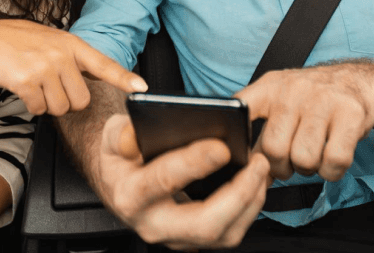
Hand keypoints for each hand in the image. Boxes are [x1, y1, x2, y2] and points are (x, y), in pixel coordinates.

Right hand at [0, 20, 147, 115]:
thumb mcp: (53, 41)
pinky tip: (23, 89)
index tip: (142, 88)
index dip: (124, 78)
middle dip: (67, 102)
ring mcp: (45, 67)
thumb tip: (103, 76)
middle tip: (51, 87)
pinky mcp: (27, 81)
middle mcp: (62, 55)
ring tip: (35, 85)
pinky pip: (39, 109)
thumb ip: (77, 58)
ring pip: (61, 109)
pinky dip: (32, 106)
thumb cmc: (21, 43)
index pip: (104, 64)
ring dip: (47, 105)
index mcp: (72, 45)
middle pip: (81, 101)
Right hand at [96, 114, 269, 250]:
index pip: (164, 181)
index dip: (194, 163)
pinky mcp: (193, 239)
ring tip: (261, 169)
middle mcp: (152, 224)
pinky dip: (248, 208)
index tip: (222, 146)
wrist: (118, 182)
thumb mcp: (112, 136)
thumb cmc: (120, 156)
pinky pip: (228, 233)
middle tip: (256, 163)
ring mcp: (174, 237)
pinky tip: (255, 183)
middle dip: (237, 194)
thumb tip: (134, 134)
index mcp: (129, 195)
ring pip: (222, 234)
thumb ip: (120, 133)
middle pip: (204, 223)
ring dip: (249, 203)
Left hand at [236, 64, 373, 181]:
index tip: (237, 154)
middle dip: (281, 167)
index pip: (241, 107)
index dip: (235, 134)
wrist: (357, 81)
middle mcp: (293, 91)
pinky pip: (334, 162)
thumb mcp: (279, 100)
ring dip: (308, 169)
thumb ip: (259, 130)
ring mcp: (323, 101)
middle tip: (290, 162)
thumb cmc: (311, 99)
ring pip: (304, 159)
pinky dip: (331, 172)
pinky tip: (330, 159)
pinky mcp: (350, 114)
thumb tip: (244, 169)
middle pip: (274, 149)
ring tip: (311, 157)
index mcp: (269, 88)